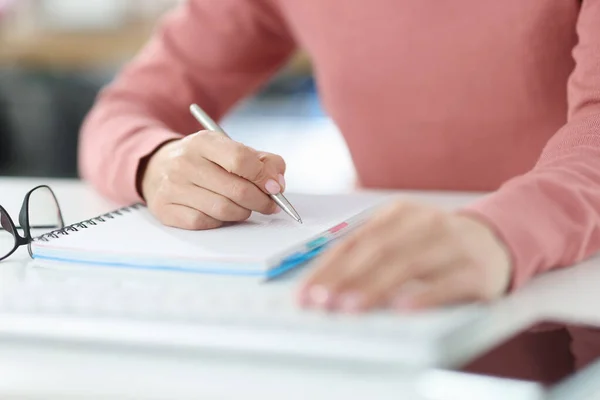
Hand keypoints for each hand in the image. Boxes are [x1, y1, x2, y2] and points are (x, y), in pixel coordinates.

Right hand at [141, 131, 285, 229]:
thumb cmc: (205, 161)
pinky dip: (220, 221)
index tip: (275, 187)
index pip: (241, 160)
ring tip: (244, 207)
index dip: (264, 177)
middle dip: (261, 201)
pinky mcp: (165, 208)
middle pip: (237, 189)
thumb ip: (262, 161)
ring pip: (223, 209)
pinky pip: (205, 222)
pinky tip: (221, 213)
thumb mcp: (231, 150)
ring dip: (242, 212)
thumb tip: (278, 183)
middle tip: (269, 204)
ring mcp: (172, 186)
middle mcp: (184, 162)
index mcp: (203, 141)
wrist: (159, 167)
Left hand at [297, 201, 511, 312]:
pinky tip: (402, 310)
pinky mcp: (476, 269)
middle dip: (345, 278)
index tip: (306, 293)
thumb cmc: (436, 246)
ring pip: (408, 264)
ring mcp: (452, 244)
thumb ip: (369, 255)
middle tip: (322, 302)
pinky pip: (447, 283)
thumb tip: (326, 286)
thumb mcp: (402, 238)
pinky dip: (423, 297)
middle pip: (378, 250)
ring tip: (351, 308)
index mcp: (399, 213)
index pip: (355, 240)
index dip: (328, 267)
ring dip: (376, 287)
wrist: (496, 242)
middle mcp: (424, 223)